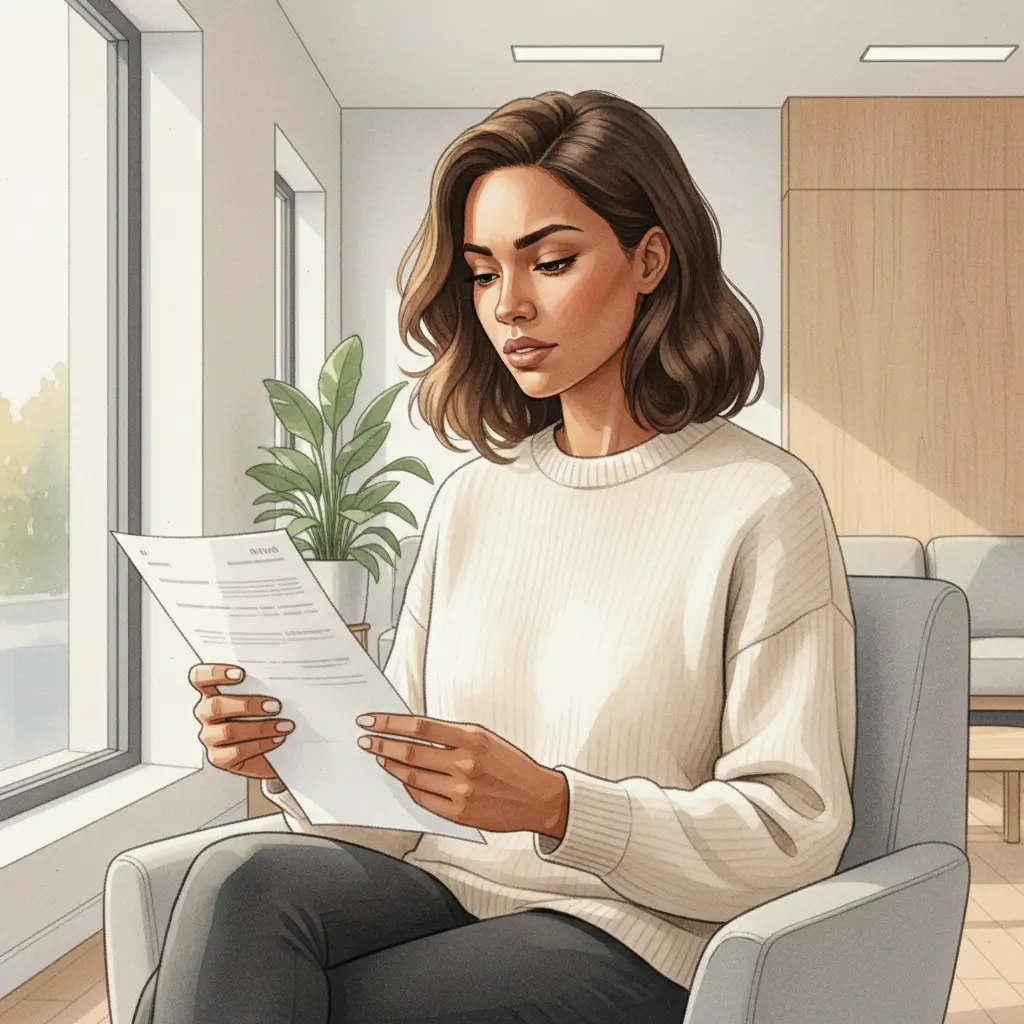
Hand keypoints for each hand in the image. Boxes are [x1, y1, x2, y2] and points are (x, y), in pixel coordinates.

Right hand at [189, 663, 294, 778]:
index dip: (215, 673)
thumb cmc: (265, 714)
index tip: (241, 674)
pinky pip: (237, 751)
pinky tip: (278, 738)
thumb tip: (281, 678)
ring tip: (285, 725)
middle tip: (275, 706)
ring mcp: (210, 736)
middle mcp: (206, 713)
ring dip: (261, 727)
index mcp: (211, 692)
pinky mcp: (219, 757)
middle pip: (215, 706)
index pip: (199, 678)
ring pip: (228, 731)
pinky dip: (261, 744)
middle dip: (248, 705)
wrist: (270, 749)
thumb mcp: (262, 696)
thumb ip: (263, 685)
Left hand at [356, 714, 568, 838]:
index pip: (420, 727)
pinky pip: (422, 799)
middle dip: (382, 744)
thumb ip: (452, 735)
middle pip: (410, 752)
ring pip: (412, 776)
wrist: (537, 798)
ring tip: (380, 758)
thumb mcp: (485, 738)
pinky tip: (401, 779)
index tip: (371, 721)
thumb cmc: (511, 765)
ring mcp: (460, 791)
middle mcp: (464, 764)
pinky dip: (408, 787)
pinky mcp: (458, 814)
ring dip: (390, 766)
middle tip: (366, 740)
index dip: (390, 723)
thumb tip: (414, 731)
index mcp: (472, 739)